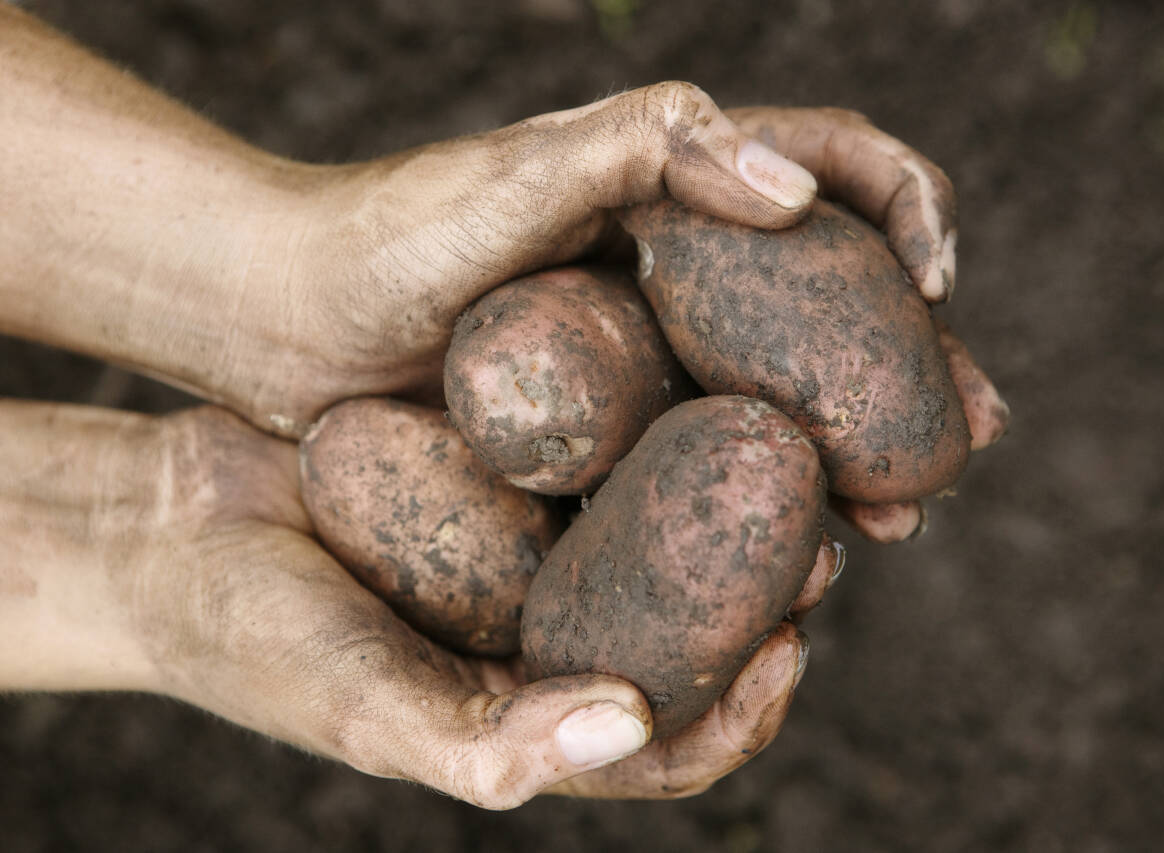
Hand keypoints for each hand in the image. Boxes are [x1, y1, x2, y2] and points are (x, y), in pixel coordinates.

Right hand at [0, 401, 831, 806]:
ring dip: (722, 514)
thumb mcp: (362, 705)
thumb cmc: (253, 638)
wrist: (170, 528)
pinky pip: (595, 468)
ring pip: (655, 545)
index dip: (743, 708)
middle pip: (688, 639)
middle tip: (822, 539)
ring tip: (776, 456)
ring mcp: (526, 557)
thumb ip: (483, 739)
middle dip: (762, 600)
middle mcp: (544, 638)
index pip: (672, 743)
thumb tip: (633, 720)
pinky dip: (642, 443)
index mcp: (528, 716)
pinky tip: (680, 388)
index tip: (792, 644)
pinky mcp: (503, 486)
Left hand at [1, 7, 985, 447]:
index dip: (908, 211)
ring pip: (787, 389)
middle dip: (912, 362)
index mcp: (680, 182)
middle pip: (835, 300)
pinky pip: (714, 456)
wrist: (284, 320)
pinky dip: (767, 495)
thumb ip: (653, 149)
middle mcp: (682, 263)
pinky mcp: (613, 421)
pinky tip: (801, 546)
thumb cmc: (389, 236)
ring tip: (899, 514)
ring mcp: (651, 347)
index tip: (933, 285)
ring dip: (858, 445)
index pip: (837, 166)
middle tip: (964, 437)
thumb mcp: (522, 175)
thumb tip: (795, 193)